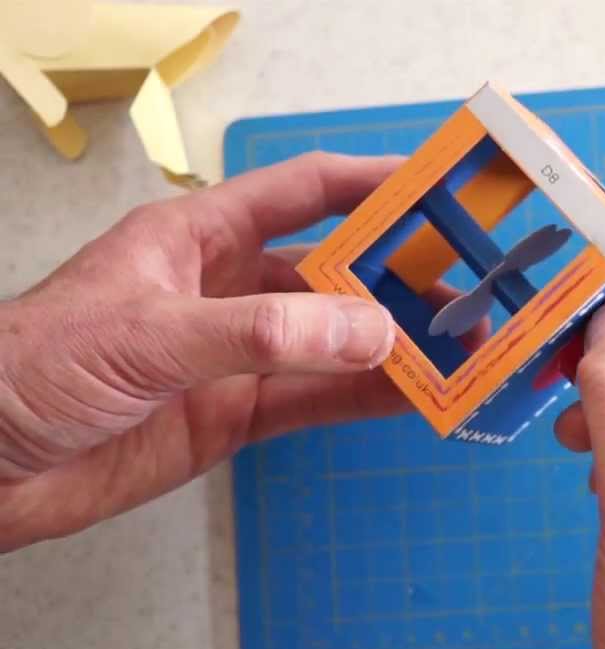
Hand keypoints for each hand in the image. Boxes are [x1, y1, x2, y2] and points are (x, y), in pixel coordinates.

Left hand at [0, 152, 478, 551]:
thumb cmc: (31, 367)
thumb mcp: (152, 336)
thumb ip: (264, 334)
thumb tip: (370, 331)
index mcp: (199, 236)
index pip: (304, 193)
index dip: (372, 185)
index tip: (437, 190)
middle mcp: (228, 288)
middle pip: (334, 270)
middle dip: (400, 276)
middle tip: (467, 287)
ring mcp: (237, 354)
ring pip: (336, 339)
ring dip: (395, 344)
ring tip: (459, 346)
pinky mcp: (234, 413)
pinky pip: (317, 398)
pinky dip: (367, 398)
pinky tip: (413, 396)